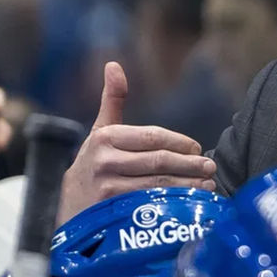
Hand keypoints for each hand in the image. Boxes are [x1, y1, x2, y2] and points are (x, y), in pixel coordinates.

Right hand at [57, 62, 216, 223]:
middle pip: (159, 160)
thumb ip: (112, 100)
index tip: (197, 148)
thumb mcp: (99, 131)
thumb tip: (113, 65)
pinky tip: (189, 202)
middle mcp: (105, 161)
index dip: (179, 142)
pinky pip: (150, 205)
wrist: (65, 206)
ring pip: (158, 184)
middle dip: (190, 164)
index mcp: (106, 137)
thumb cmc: (91, 165)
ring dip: (187, 185)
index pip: (152, 136)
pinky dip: (173, 203)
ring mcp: (108, 187)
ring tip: (207, 184)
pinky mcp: (112, 211)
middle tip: (210, 167)